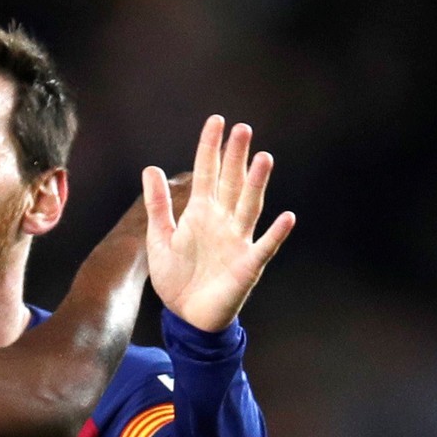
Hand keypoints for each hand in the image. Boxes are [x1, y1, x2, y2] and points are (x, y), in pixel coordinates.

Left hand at [142, 116, 294, 331]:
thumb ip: (157, 205)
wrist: (186, 315)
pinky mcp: (247, 265)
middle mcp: (222, 221)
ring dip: (256, 185)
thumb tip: (151, 169)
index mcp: (200, 213)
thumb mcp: (160, 238)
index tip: (216, 121)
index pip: (206, 173)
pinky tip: (286, 217)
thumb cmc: (176, 276)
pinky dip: (275, 234)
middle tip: (242, 128)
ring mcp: (237, 241)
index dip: (211, 148)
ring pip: (248, 207)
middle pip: (230, 183)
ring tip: (263, 159)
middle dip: (235, 157)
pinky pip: (264, 247)